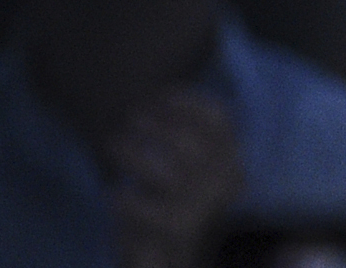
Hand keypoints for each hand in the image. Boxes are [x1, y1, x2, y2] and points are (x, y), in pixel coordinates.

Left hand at [106, 87, 242, 267]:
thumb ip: (185, 141)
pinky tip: (115, 195)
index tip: (159, 94)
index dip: (189, 103)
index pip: (221, 122)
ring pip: (171, 176)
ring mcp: (204, 211)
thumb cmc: (176, 210)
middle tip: (127, 121)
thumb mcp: (190, 174)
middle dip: (157, 127)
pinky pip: (151, 212)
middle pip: (193, 144)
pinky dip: (129, 202)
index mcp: (233, 165)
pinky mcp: (179, 234)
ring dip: (137, 156)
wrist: (176, 261)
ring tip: (112, 147)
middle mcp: (227, 185)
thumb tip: (159, 96)